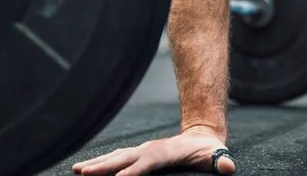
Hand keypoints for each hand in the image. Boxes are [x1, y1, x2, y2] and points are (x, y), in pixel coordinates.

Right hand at [72, 126, 235, 174]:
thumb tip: (228, 167)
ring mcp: (143, 150)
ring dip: (98, 163)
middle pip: (125, 157)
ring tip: (78, 169)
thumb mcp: (218, 155)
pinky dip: (100, 162)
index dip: (135, 169)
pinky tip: (84, 168)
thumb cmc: (209, 150)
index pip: (148, 162)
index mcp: (167, 152)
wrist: (202, 135)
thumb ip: (221, 162)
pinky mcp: (138, 154)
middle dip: (105, 165)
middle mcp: (151, 149)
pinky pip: (116, 158)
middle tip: (85, 172)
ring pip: (117, 156)